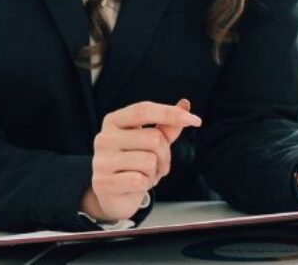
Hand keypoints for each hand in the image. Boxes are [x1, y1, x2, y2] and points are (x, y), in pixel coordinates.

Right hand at [81, 99, 197, 224]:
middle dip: (165, 153)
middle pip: (153, 138)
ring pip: (149, 161)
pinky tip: (136, 185)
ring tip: (145, 174)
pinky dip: (145, 184)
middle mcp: (104, 138)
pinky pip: (140, 180)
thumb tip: (185, 104)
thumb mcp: (151, 141)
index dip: (171, 113)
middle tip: (158, 164)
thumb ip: (167, 124)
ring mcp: (102, 160)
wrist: (113, 194)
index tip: (196, 120)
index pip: (144, 110)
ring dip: (155, 171)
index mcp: (114, 121)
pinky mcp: (104, 182)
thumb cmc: (134, 163)